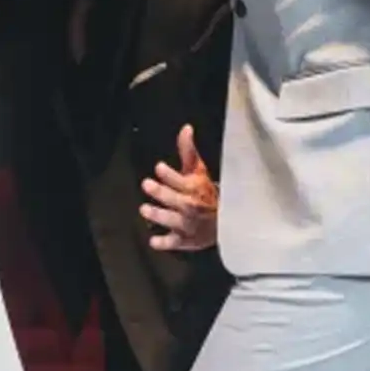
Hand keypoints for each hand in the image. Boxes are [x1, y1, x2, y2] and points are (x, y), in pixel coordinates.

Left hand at [141, 123, 219, 252]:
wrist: (225, 221)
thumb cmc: (206, 192)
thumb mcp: (198, 171)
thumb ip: (188, 151)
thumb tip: (185, 127)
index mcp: (194, 188)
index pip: (181, 181)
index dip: (170, 174)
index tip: (159, 167)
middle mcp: (190, 206)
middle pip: (174, 199)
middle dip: (161, 192)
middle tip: (146, 184)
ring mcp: (187, 225)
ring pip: (172, 220)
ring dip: (159, 215)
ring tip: (144, 209)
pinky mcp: (184, 241)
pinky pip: (174, 243)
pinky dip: (164, 243)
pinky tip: (153, 241)